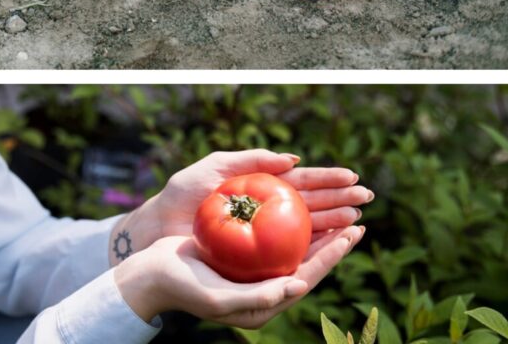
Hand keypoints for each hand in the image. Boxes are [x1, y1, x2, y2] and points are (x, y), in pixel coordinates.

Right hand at [115, 226, 364, 327]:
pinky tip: (292, 203)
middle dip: (333, 241)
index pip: (308, 277)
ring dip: (316, 230)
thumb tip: (300, 284)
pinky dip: (285, 222)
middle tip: (357, 218)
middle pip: (307, 262)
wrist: (150, 276)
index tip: (352, 232)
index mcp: (266, 305)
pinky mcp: (240, 258)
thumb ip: (260, 297)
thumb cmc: (183, 288)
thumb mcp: (221, 299)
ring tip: (336, 211)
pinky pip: (269, 238)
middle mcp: (264, 290)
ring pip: (293, 249)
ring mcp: (252, 274)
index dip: (333, 255)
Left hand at [158, 150, 372, 234]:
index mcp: (259, 184)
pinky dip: (312, 248)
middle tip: (366, 199)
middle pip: (311, 203)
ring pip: (307, 227)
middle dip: (341, 200)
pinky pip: (290, 250)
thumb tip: (292, 158)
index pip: (300, 179)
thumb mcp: (211, 168)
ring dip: (333, 223)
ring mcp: (264, 232)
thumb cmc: (181, 195)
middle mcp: (266, 208)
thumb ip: (248, 159)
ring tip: (356, 220)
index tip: (352, 177)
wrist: (159, 228)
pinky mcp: (258, 255)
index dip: (327, 179)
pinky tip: (332, 245)